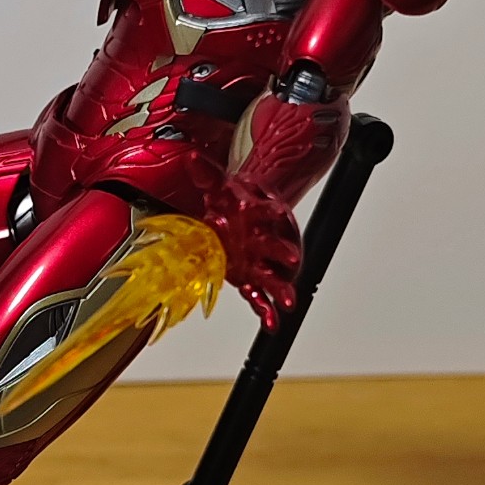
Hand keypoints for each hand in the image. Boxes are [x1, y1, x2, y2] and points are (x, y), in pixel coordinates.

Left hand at [203, 180, 301, 332]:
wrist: (246, 212)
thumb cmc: (236, 201)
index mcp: (260, 214)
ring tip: (286, 303)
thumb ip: (207, 174)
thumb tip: (192, 159)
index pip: (269, 211)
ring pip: (274, 277)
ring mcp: (262, 262)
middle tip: (292, 260)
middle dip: (284, 254)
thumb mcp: (220, 185)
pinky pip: (261, 297)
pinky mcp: (253, 279)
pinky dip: (266, 312)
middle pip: (277, 247)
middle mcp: (265, 239)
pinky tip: (272, 324)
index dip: (272, 213)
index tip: (277, 212)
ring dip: (281, 290)